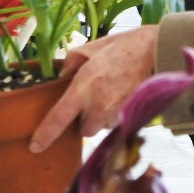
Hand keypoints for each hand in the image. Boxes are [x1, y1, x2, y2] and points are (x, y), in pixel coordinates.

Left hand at [30, 26, 158, 151]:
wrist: (158, 50)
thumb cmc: (125, 46)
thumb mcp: (93, 47)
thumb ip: (72, 61)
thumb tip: (62, 76)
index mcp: (83, 86)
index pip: (58, 118)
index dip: (45, 135)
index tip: (35, 146)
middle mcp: (97, 105)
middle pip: (84, 129)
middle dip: (86, 119)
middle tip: (93, 99)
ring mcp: (116, 114)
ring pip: (102, 126)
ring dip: (102, 117)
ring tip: (112, 94)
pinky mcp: (131, 117)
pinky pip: (117, 123)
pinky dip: (117, 115)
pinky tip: (123, 96)